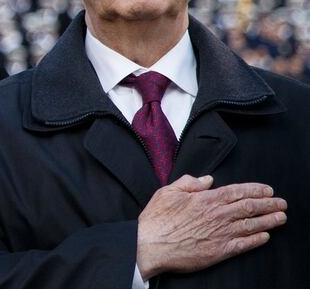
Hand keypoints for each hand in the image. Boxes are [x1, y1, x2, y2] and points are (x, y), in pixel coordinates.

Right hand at [136, 174, 286, 279]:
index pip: (237, 191)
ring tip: (280, 217)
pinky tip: (265, 237)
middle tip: (281, 203)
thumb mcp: (168, 192)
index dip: (255, 190)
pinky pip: (243, 245)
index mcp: (205, 199)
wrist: (150, 245)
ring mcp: (220, 234)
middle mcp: (217, 215)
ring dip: (268, 220)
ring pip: (251, 225)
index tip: (267, 190)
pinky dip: (256, 240)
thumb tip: (207, 179)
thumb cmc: (157, 219)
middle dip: (268, 204)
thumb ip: (189, 182)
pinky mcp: (219, 251)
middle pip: (249, 207)